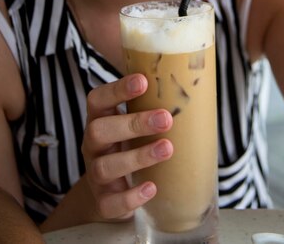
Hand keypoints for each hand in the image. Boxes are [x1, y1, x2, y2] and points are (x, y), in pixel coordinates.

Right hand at [82, 74, 172, 220]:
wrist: (112, 191)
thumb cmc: (129, 146)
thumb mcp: (133, 124)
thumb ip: (149, 106)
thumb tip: (191, 86)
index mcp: (99, 119)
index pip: (98, 99)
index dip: (117, 90)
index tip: (143, 81)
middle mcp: (93, 146)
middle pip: (99, 131)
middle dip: (133, 124)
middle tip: (165, 119)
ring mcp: (95, 175)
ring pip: (105, 166)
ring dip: (137, 157)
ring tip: (167, 149)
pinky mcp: (103, 201)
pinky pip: (110, 203)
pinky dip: (130, 197)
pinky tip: (152, 188)